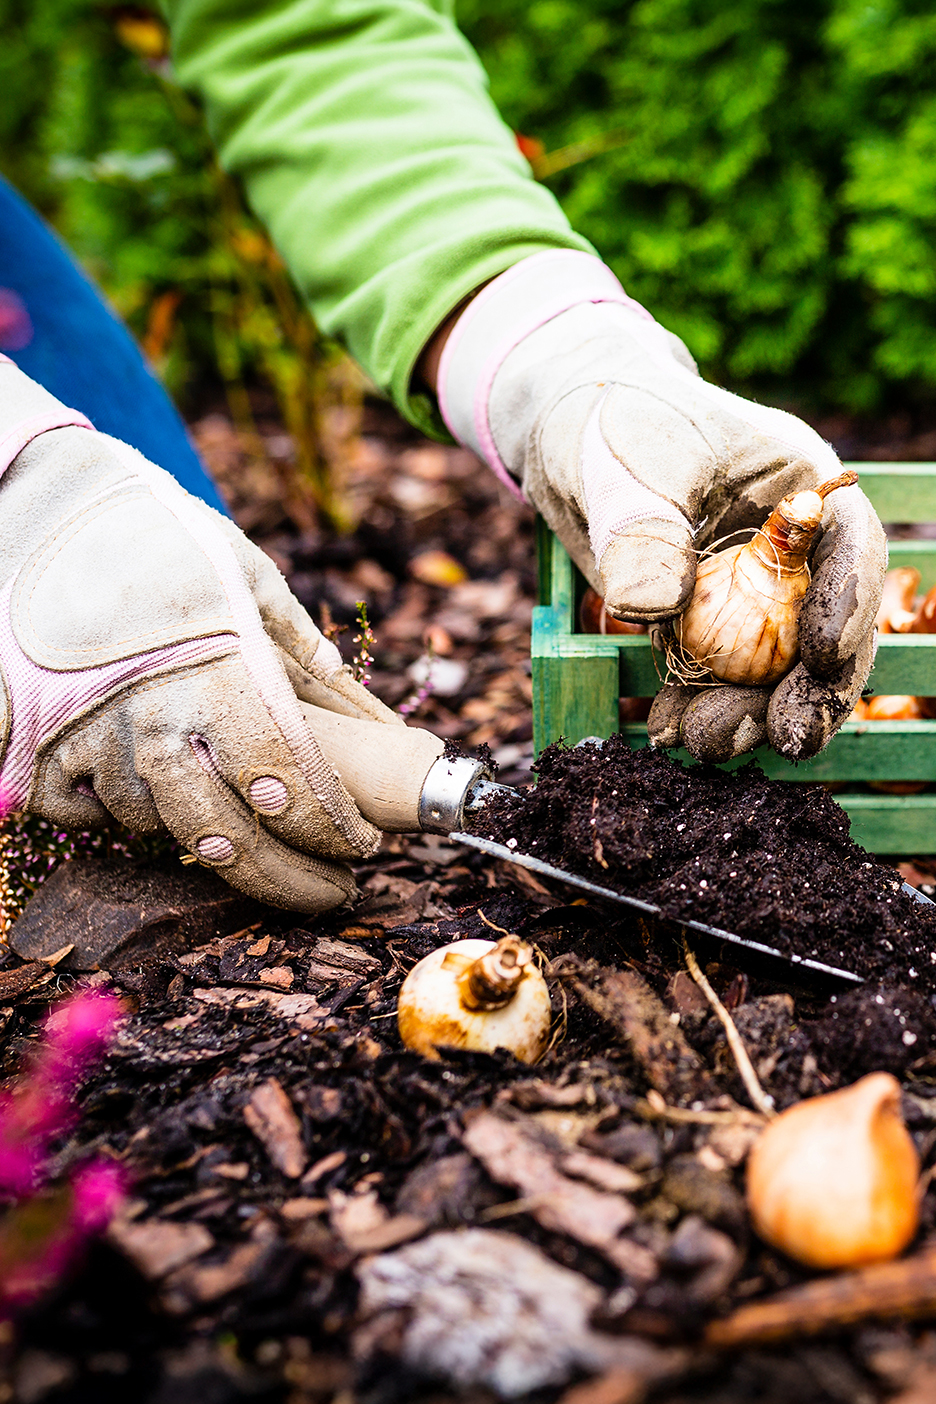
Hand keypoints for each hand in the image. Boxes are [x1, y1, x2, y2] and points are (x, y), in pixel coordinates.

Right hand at [0, 361, 432, 910]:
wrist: (45, 518)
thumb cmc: (159, 541)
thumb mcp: (243, 572)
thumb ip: (294, 637)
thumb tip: (344, 681)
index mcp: (221, 679)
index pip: (291, 784)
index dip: (332, 827)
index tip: (362, 844)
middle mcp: (157, 723)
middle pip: (230, 838)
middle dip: (290, 879)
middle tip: (332, 891)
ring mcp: (93, 742)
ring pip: (160, 829)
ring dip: (212, 840)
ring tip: (252, 834)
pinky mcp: (40, 749)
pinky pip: (87, 817)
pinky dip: (121, 819)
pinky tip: (156, 805)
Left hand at [435, 252, 885, 761]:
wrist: (568, 432)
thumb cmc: (611, 422)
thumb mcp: (626, 463)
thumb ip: (643, 531)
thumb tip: (654, 606)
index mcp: (798, 489)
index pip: (849, 550)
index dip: (849, 605)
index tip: (822, 656)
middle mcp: (789, 551)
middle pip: (823, 629)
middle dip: (810, 691)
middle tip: (787, 739)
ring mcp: (749, 596)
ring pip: (770, 670)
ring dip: (747, 714)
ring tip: (704, 742)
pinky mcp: (704, 628)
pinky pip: (712, 680)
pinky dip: (694, 709)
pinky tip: (665, 731)